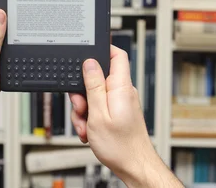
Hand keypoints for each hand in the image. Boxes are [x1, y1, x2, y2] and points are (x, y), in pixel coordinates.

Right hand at [69, 46, 172, 186]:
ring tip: (87, 126)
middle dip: (83, 93)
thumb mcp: (98, 114)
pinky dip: (91, 118)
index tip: (86, 55)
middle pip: (98, 78)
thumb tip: (90, 63)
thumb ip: (93, 86)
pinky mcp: (118, 112)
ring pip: (95, 95)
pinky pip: (100, 107)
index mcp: (121, 87)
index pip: (117, 55)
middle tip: (82, 109)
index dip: (102, 49)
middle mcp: (123, 92)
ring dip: (85, 110)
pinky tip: (91, 131)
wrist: (133, 166)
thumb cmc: (120, 146)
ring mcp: (121, 102)